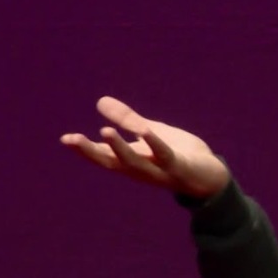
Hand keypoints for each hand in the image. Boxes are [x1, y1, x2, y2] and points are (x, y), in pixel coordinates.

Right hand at [61, 96, 230, 198]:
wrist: (212, 176)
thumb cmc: (179, 155)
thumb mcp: (151, 133)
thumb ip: (128, 119)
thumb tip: (100, 101)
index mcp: (133, 161)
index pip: (104, 156)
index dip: (84, 149)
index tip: (65, 139)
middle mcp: (141, 169)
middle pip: (112, 163)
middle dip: (91, 152)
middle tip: (71, 139)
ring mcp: (159, 171)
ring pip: (135, 163)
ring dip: (120, 148)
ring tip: (104, 130)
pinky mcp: (179, 167)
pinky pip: (164, 155)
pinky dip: (154, 143)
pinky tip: (144, 130)